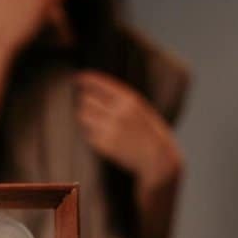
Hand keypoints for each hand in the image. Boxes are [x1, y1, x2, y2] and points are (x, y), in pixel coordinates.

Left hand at [74, 69, 181, 191]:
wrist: (158, 159)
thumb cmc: (151, 133)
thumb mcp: (142, 109)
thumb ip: (122, 99)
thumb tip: (95, 89)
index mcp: (130, 100)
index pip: (99, 84)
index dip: (86, 79)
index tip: (79, 78)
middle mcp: (117, 113)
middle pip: (87, 99)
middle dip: (86, 99)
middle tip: (89, 102)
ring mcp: (109, 129)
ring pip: (83, 115)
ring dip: (86, 115)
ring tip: (96, 119)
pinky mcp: (102, 144)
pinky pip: (87, 133)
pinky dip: (91, 132)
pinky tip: (103, 135)